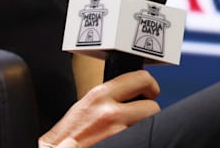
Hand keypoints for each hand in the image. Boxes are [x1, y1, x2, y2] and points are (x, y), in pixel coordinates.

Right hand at [39, 70, 160, 147]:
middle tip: (142, 114)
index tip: (150, 90)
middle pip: (152, 106)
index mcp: (99, 96)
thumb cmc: (67, 136)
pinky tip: (126, 139)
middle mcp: (110, 113)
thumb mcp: (84, 106)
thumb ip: (106, 98)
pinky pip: (140, 139)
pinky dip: (137, 139)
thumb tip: (127, 92)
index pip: (141, 79)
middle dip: (148, 111)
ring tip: (130, 129)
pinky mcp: (124, 145)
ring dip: (143, 127)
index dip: (150, 85)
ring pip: (150, 126)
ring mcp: (118, 133)